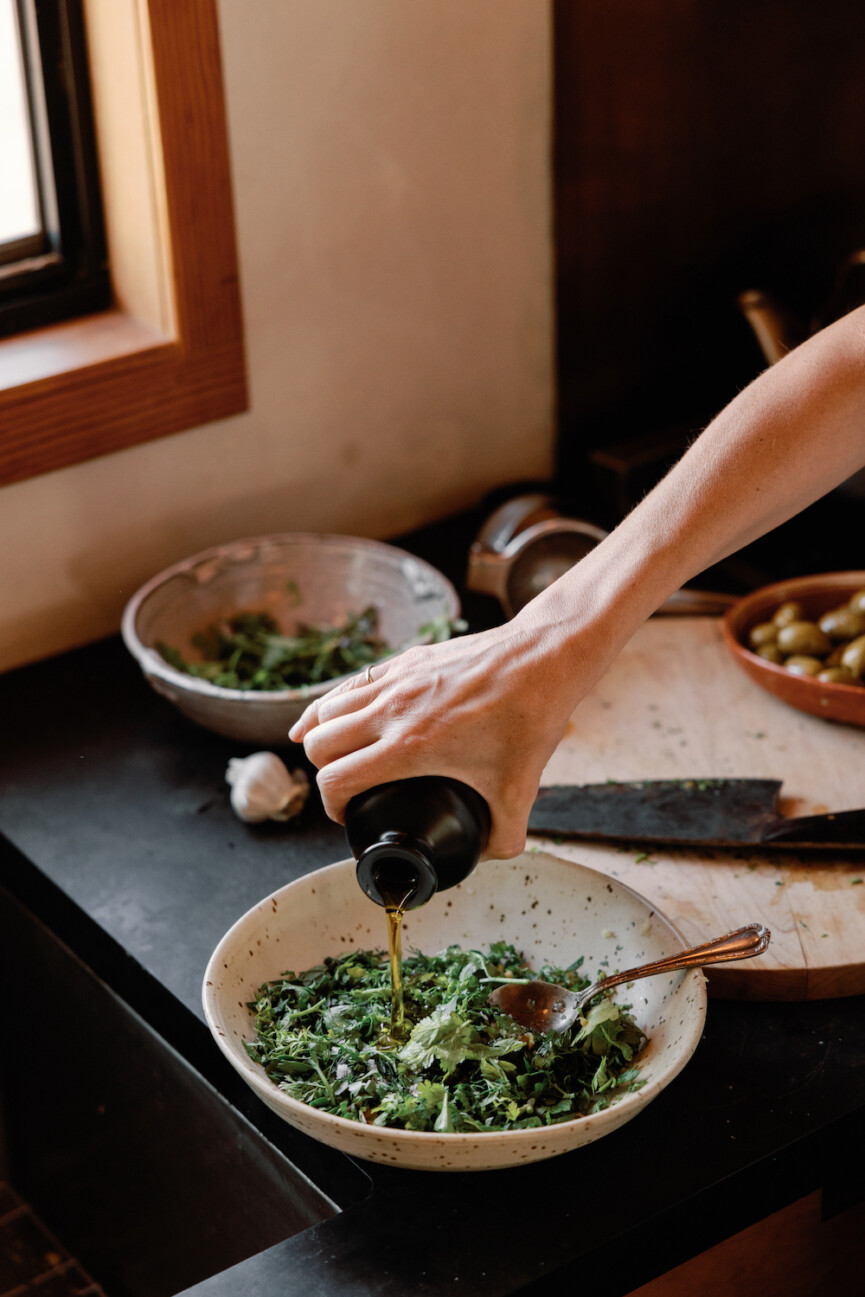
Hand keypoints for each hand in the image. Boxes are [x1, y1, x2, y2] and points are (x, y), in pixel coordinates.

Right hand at [289, 617, 582, 859]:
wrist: (543, 656)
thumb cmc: (530, 716)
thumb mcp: (519, 789)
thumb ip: (504, 836)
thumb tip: (487, 856)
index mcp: (410, 746)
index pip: (335, 780)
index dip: (333, 808)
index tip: (350, 818)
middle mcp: (391, 710)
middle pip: (319, 745)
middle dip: (324, 775)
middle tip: (348, 791)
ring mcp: (394, 681)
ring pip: (326, 711)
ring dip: (322, 739)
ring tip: (333, 759)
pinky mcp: (403, 661)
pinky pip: (347, 684)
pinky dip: (327, 706)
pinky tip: (321, 717)